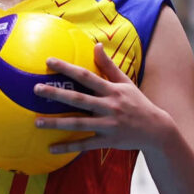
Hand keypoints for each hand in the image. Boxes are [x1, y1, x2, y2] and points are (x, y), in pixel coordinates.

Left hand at [33, 43, 173, 153]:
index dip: (68, 68)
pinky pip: (85, 144)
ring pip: (79, 124)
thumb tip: (96, 44)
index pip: (86, 76)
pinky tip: (51, 148)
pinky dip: (68, 147)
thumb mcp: (125, 82)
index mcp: (112, 90)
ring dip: (57, 123)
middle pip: (79, 99)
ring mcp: (108, 125)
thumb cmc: (137, 102)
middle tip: (35, 89)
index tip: (48, 61)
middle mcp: (109, 107)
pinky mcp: (108, 141)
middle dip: (57, 94)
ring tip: (37, 121)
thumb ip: (109, 65)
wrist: (157, 130)